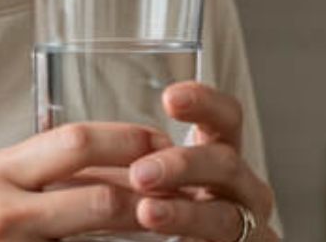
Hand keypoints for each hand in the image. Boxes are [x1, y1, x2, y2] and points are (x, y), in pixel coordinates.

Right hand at [0, 122, 170, 240]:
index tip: (163, 144)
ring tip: (176, 222)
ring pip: (94, 221)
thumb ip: (38, 176)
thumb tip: (111, 164)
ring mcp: (7, 241)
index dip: (127, 140)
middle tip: (184, 187)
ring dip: (142, 224)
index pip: (74, 141)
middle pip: (91, 185)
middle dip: (145, 182)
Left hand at [123, 81, 280, 240]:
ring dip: (186, 213)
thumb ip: (133, 168)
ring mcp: (250, 227)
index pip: (225, 118)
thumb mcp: (152, 186)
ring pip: (227, 215)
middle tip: (141, 172)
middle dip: (185, 164)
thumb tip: (75, 146)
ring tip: (147, 212)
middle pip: (228, 162)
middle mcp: (242, 188)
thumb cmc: (162, 217)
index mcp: (218, 158)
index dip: (205, 103)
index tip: (169, 98)